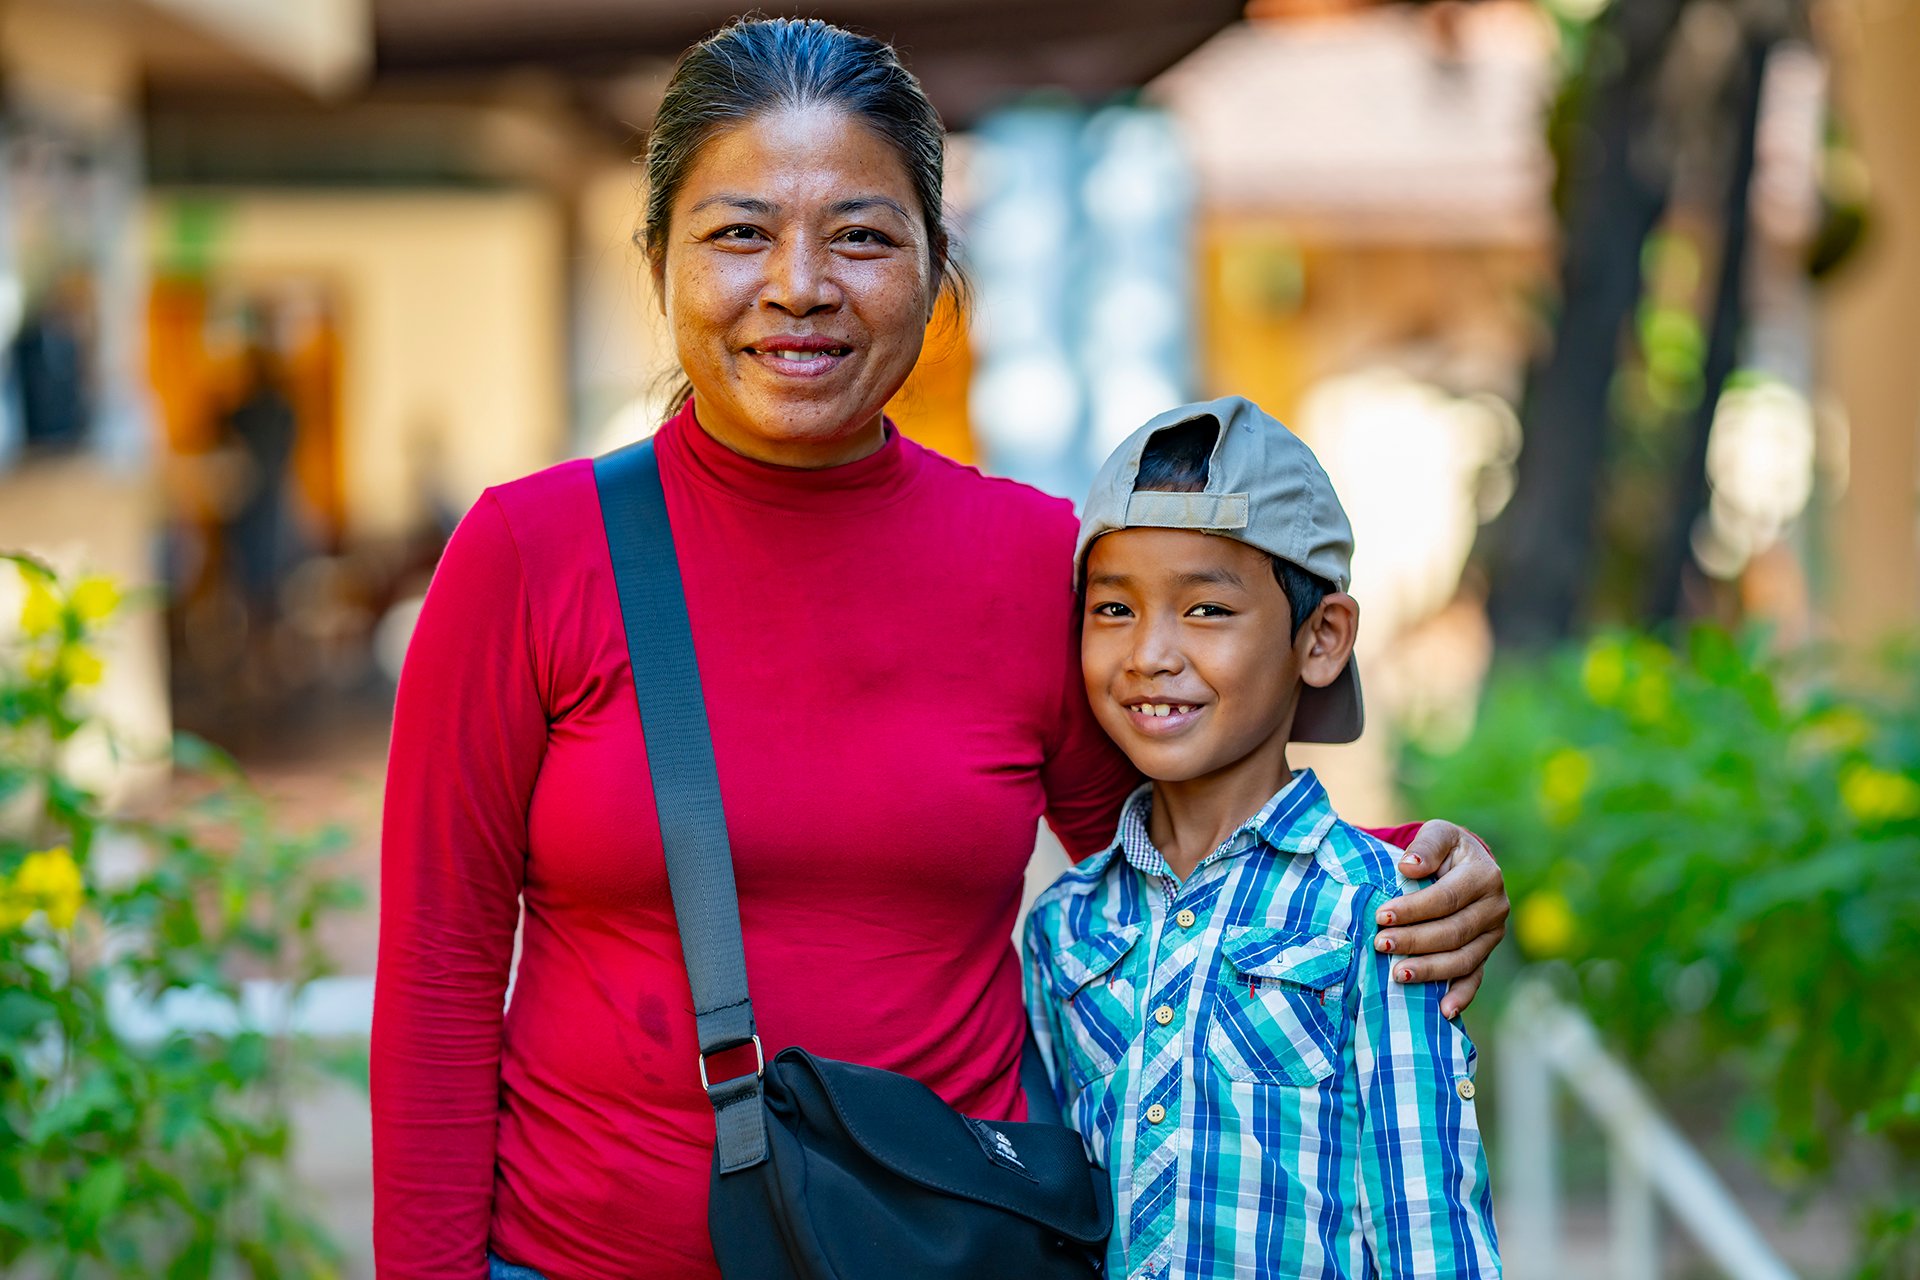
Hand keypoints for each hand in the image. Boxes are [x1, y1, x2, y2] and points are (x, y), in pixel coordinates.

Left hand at [1372, 822, 1507, 1017]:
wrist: (1465, 864)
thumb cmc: (1445, 849)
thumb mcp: (1438, 834)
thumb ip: (1426, 846)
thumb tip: (1408, 866)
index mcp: (1485, 876)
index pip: (1446, 898)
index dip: (1413, 909)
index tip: (1381, 915)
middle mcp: (1495, 908)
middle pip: (1453, 932)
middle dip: (1415, 941)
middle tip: (1381, 945)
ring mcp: (1493, 935)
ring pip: (1463, 959)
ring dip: (1430, 970)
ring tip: (1398, 975)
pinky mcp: (1485, 954)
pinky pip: (1475, 978)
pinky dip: (1461, 996)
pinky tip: (1444, 1011)